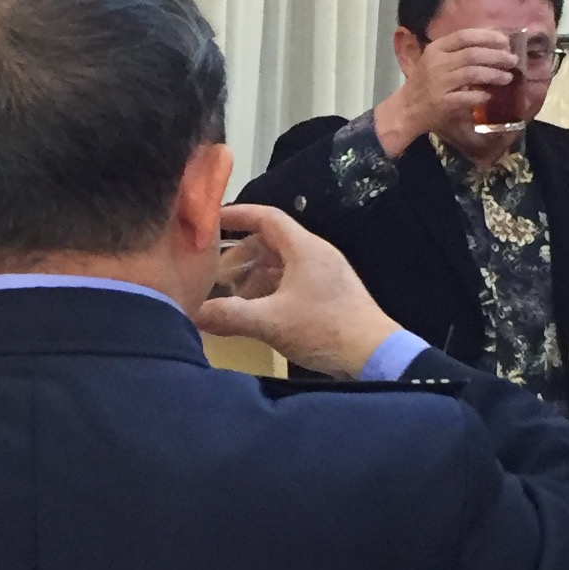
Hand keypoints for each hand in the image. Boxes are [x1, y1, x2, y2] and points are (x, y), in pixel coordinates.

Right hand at [197, 205, 406, 379]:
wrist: (374, 355)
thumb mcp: (270, 322)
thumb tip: (194, 314)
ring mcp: (325, 274)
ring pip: (282, 263)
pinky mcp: (330, 294)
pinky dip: (272, 289)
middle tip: (218, 276)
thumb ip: (229, 316)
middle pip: (271, 242)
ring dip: (255, 276)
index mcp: (304, 248)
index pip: (267, 217)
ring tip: (235, 299)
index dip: (238, 214)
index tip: (212, 220)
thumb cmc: (324, 329)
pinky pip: (293, 280)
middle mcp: (316, 253)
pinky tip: (260, 313)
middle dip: (241, 256)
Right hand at [375, 27, 522, 151]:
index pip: (465, 36)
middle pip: (473, 54)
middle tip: (512, 60)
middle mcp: (436, 63)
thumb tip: (492, 45)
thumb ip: (458, 51)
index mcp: (436, 49)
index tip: (505, 41)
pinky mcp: (442, 103)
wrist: (407, 109)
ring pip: (473, 74)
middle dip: (497, 56)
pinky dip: (481, 96)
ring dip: (494, 75)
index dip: (488, 37)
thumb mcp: (436, 60)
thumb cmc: (425, 82)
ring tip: (508, 77)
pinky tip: (489, 96)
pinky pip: (468, 97)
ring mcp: (439, 83)